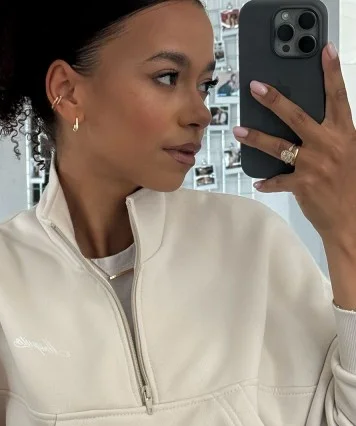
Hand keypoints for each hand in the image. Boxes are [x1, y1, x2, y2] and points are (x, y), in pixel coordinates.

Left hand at [232, 42, 355, 242]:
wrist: (351, 218)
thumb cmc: (349, 183)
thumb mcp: (348, 151)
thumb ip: (331, 135)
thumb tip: (306, 122)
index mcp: (344, 133)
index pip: (338, 97)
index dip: (331, 72)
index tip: (325, 50)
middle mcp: (329, 145)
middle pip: (296, 116)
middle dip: (274, 100)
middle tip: (255, 87)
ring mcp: (314, 165)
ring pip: (279, 146)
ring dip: (256, 138)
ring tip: (239, 131)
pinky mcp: (302, 185)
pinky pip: (278, 181)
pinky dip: (267, 182)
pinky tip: (258, 181)